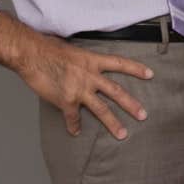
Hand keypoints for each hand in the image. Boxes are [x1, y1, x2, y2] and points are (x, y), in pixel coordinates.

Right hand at [16, 31, 152, 139]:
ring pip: (101, 109)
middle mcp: (90, 76)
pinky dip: (74, 126)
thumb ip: (85, 62)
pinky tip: (75, 132)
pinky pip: (73, 118)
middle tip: (143, 115)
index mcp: (93, 60)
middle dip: (131, 104)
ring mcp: (79, 90)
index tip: (150, 74)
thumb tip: (89, 67)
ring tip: (123, 134)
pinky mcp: (65, 101)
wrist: (32, 55)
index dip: (136, 69)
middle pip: (116, 91)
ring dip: (113, 123)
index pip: (120, 64)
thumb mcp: (75, 51)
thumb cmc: (50, 48)